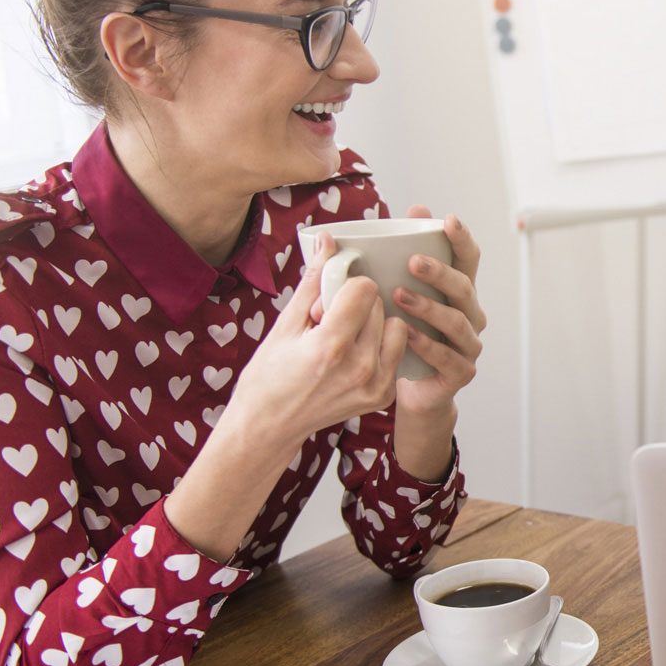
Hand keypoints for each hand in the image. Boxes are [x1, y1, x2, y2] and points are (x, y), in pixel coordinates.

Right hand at [226, 233, 406, 448]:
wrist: (269, 426)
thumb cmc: (268, 375)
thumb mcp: (285, 324)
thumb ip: (313, 280)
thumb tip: (327, 239)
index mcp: (332, 346)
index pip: (365, 289)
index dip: (347, 286)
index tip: (328, 299)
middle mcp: (360, 368)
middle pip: (380, 305)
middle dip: (357, 305)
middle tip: (329, 323)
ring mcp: (376, 385)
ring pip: (396, 326)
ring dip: (375, 324)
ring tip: (344, 339)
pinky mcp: (384, 396)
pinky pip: (397, 351)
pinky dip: (381, 346)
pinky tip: (354, 354)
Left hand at [391, 206, 486, 417]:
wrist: (414, 391)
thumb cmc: (406, 336)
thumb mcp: (403, 295)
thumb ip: (406, 257)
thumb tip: (414, 209)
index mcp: (459, 293)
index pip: (469, 260)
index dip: (462, 239)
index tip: (448, 220)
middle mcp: (471, 316)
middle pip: (464, 288)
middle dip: (440, 273)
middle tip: (412, 262)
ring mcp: (469, 345)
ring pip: (456, 321)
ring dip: (428, 307)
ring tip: (398, 296)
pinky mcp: (461, 372)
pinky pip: (446, 356)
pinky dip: (425, 344)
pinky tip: (403, 333)